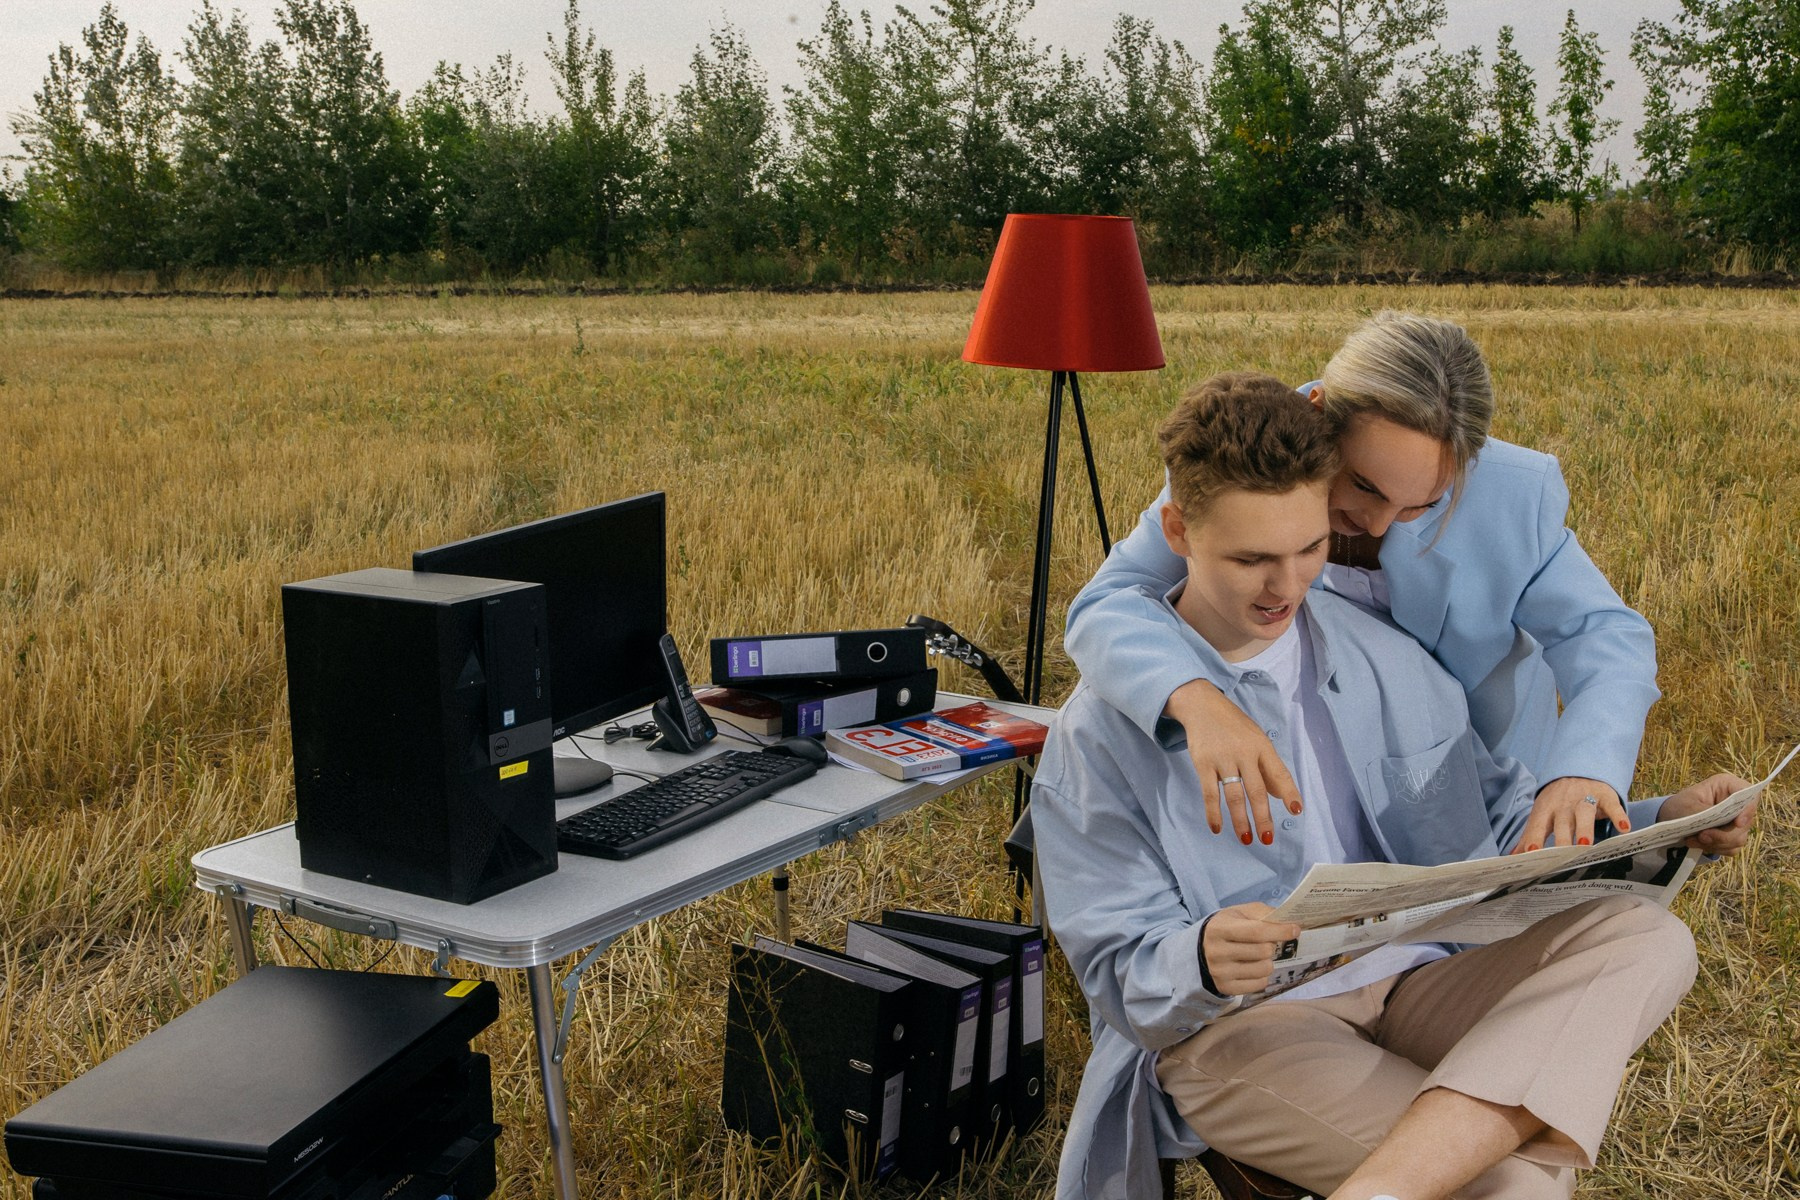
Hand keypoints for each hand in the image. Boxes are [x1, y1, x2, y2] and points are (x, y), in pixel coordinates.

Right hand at [1167, 679, 1300, 845]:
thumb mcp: (1255, 740)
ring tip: (1247, 839)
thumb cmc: (1233, 726)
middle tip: (1267, 838)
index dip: (1289, 793)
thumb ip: (1267, 768)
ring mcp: (1223, 758)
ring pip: (1234, 796)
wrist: (1201, 705)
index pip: (1279, 773)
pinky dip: (1213, 812)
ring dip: (1241, 821)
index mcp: (1261, 746)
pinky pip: (1210, 793)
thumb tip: (1280, 797)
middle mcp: (1244, 753)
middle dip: (1263, 817)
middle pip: (1256, 790)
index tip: (1296, 811)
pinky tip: (1217, 828)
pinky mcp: (1203, 763)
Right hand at [1202, 903, 1302, 995]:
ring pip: (1264, 969)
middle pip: (1262, 951)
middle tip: (1265, 943)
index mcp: (1219, 929)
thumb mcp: (1240, 913)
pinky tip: (1252, 968)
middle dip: (1271, 945)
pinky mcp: (1226, 987)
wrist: (1204, 948)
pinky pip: (1259, 984)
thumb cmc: (1229, 926)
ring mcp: (1220, 972)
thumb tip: (1289, 924)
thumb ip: (1263, 914)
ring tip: (1258, 956)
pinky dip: (1262, 976)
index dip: (1279, 930)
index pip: (1256, 931)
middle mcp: (1216, 952)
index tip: (1295, 929)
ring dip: (1267, 961)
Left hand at [1511, 776, 1627, 852]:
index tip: (1532, 853)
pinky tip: (1624, 828)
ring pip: (1583, 813)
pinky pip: (1612, 806)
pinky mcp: (1605, 796)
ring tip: (1585, 844)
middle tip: (1563, 857)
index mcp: (1545, 810)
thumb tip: (1512, 858)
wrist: (1578, 772)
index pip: (1537, 825)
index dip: (1534, 838)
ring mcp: (1584, 799)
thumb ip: (1530, 836)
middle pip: (1562, 822)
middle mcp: (1563, 805)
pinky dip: (1618, 816)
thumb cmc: (1557, 802)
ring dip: (1584, 828)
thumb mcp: (1541, 815)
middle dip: (1562, 839)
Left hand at [1655, 772, 1756, 855]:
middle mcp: (1737, 803)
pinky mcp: (1733, 836)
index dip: (1748, 811)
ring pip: (1739, 838)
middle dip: (1723, 834)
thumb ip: (1707, 813)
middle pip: (1745, 823)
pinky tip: (1698, 844)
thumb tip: (1727, 825)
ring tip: (1693, 839)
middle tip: (1702, 836)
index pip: (1750, 796)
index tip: (1737, 823)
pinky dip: (1715, 848)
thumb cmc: (1679, 805)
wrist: (1670, 819)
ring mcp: (1737, 821)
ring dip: (1716, 843)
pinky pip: (1732, 848)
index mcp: (1728, 786)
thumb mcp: (1688, 805)